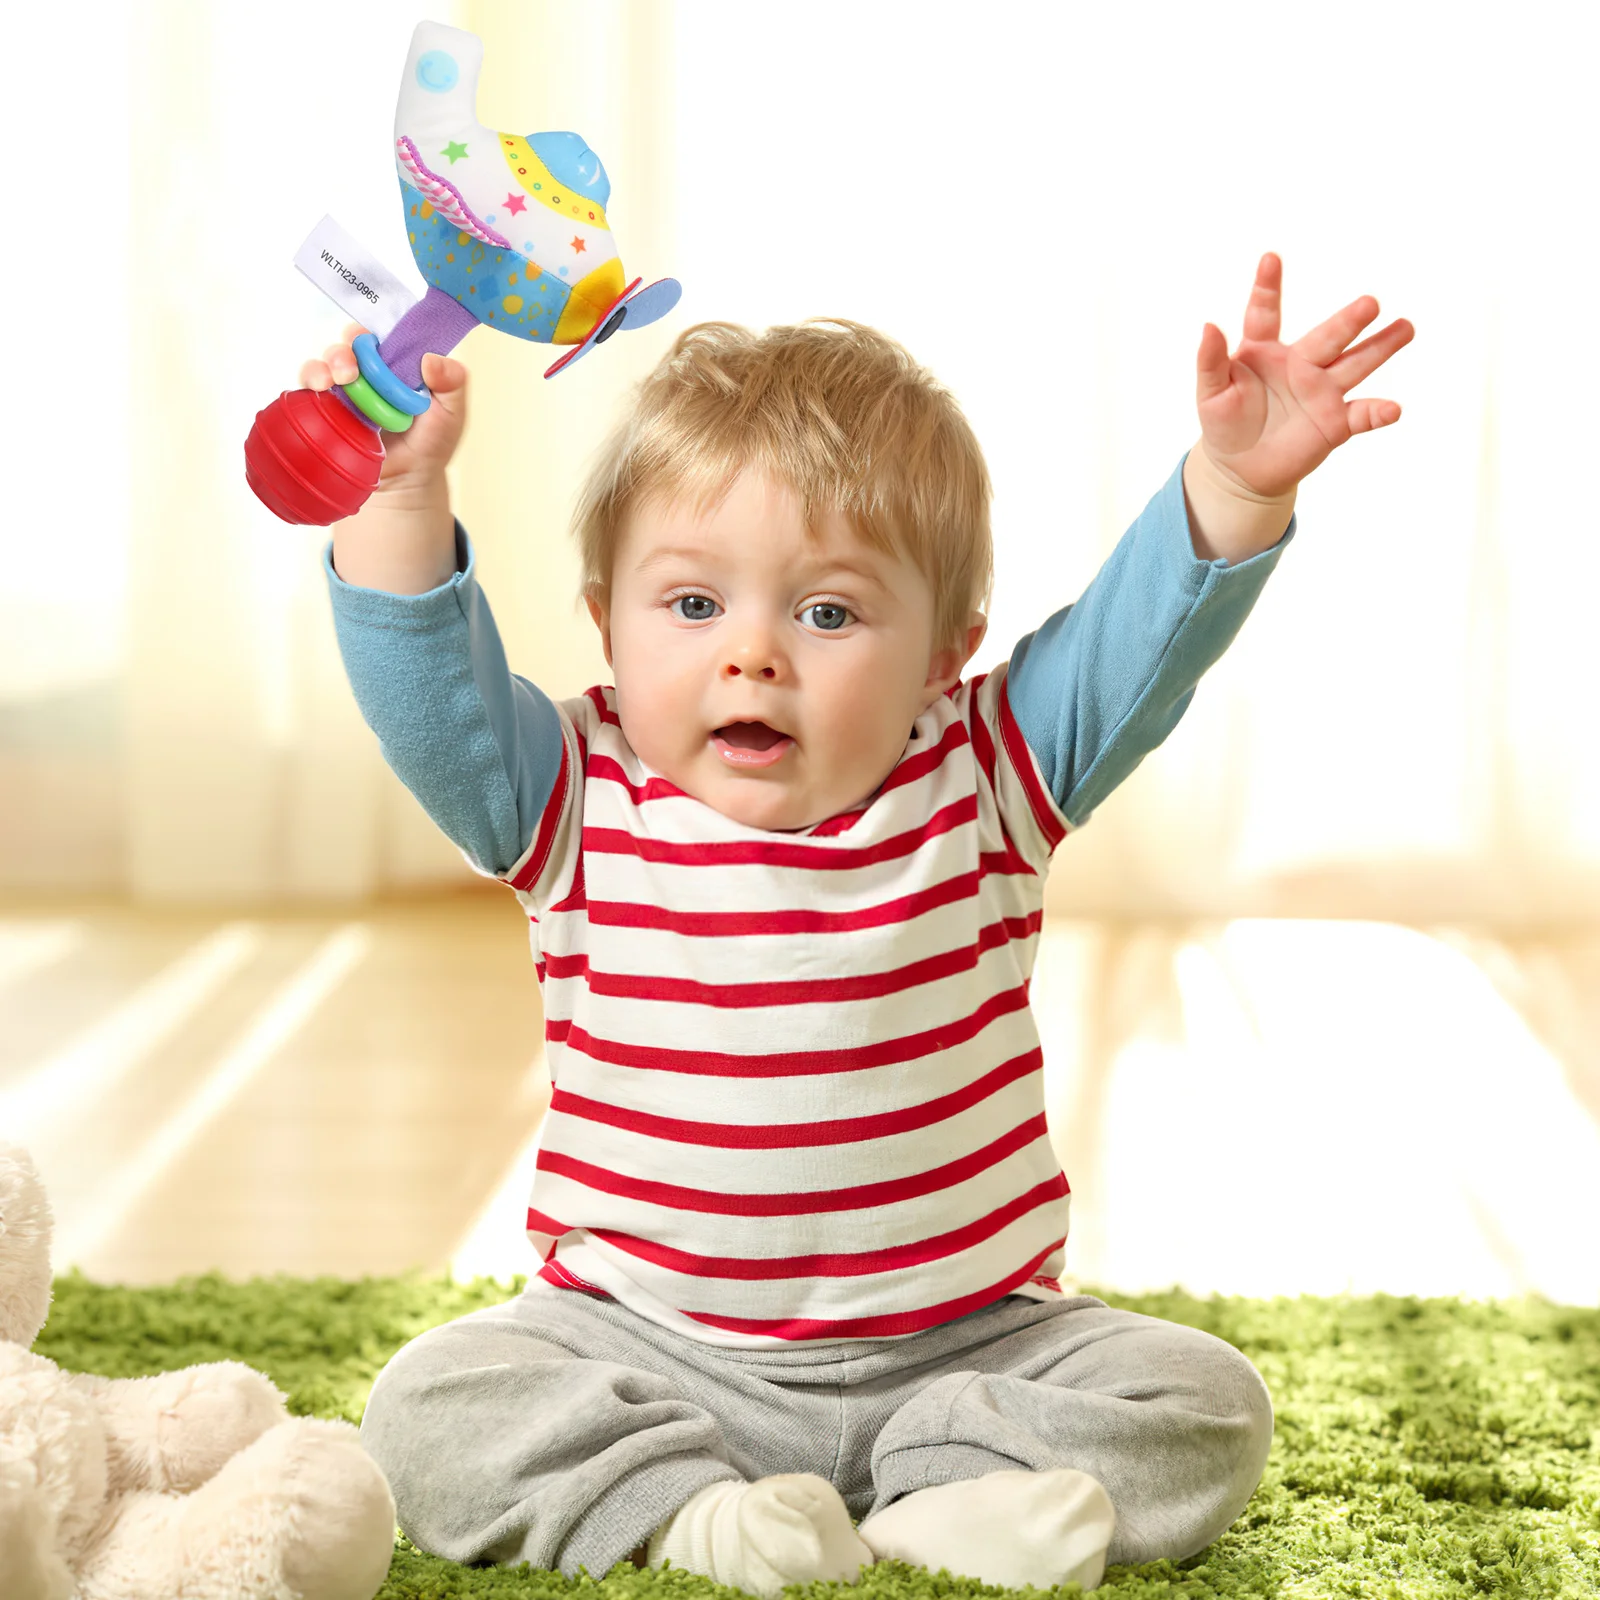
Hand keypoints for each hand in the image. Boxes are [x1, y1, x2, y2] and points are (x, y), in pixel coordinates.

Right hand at [298, 322, 469, 494]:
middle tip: (349, 371)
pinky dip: (309, 384)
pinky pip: (308, 390)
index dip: (370, 333)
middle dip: (343, 352)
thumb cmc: (431, 442)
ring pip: (323, 364)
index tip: (370, 342)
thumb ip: (452, 383)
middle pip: (346, 346)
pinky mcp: (326, 409)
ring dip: (323, 367)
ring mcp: (344, 391)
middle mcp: (366, 371)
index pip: (378, 335)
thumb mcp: (452, 413)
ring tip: (332, 382)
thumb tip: (430, 359)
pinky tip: (318, 391)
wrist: (408, 481)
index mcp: (395, 363)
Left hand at [1195, 254, 1413, 500]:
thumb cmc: (1224, 425)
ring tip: (1405, 327)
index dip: (1267, 287)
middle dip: (1349, 321)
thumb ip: (1209, 361)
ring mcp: (1321, 391)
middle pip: (1328, 337)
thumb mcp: (1210, 394)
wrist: (1240, 469)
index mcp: (1264, 351)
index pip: (1265, 314)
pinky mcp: (1335, 422)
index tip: (1269, 258)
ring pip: (1356, 364)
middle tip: (1370, 303)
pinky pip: (1361, 415)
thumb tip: (1208, 326)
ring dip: (1381, 347)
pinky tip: (1392, 409)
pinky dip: (1378, 412)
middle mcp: (1300, 364)